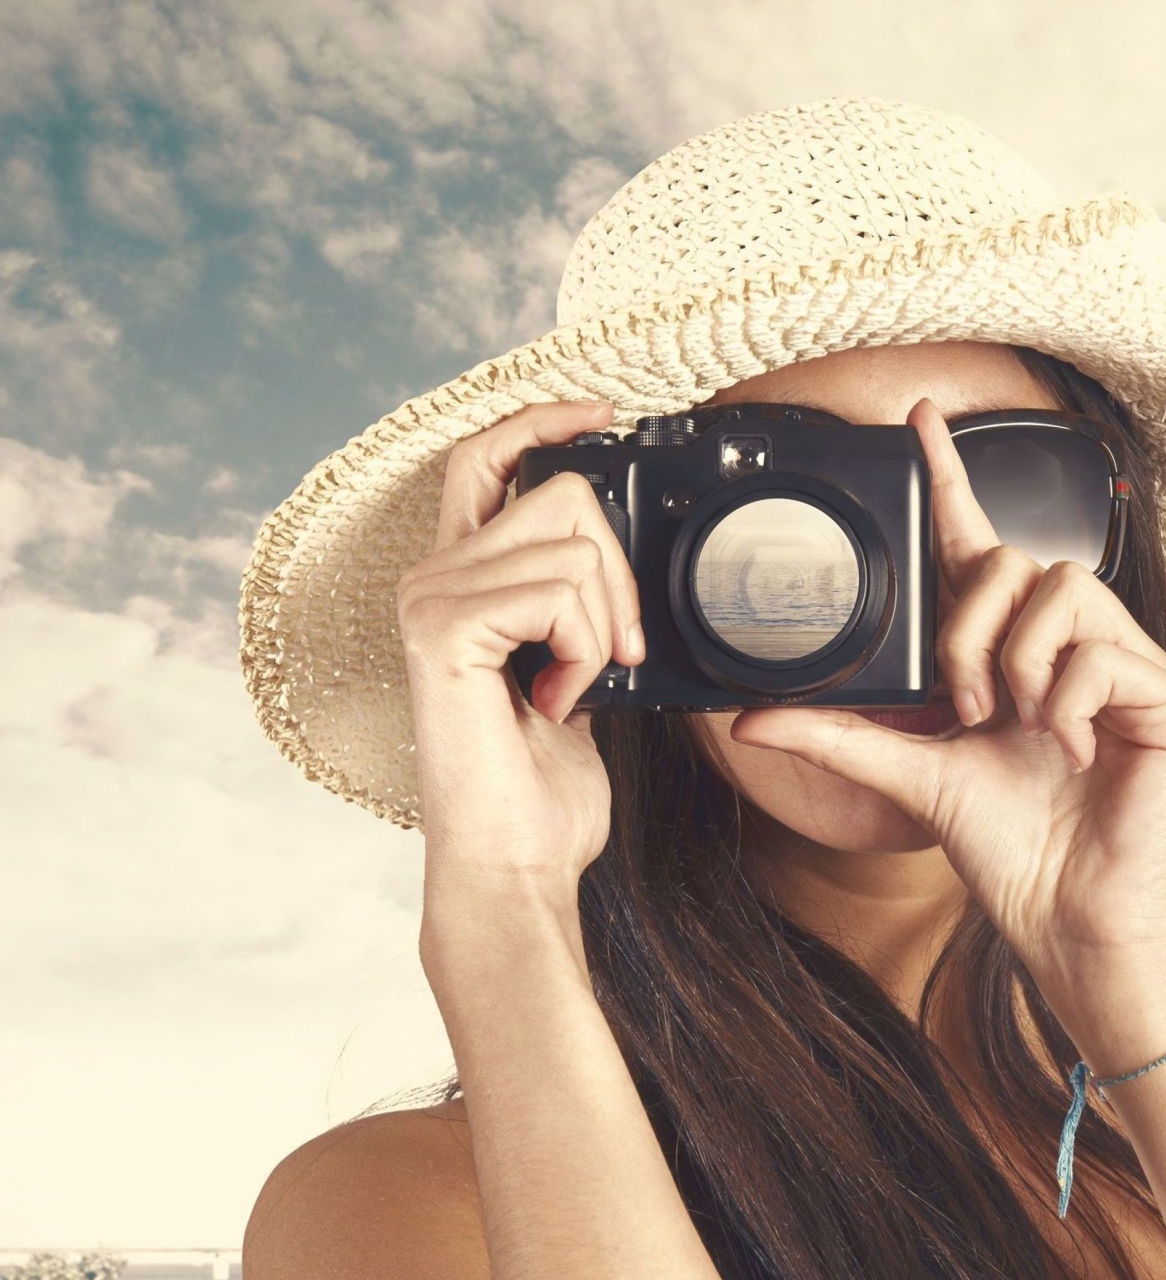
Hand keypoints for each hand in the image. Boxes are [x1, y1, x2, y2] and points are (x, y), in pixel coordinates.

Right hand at [395, 402, 643, 898]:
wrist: (518, 864)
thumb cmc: (544, 792)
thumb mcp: (576, 676)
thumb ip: (580, 608)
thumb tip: (621, 560)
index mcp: (461, 581)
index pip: (486, 458)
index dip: (543, 421)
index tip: (605, 415)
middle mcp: (432, 578)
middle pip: (560, 494)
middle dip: (621, 577)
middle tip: (613, 656)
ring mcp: (429, 598)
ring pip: (572, 547)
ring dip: (604, 628)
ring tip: (571, 692)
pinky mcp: (442, 628)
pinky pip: (558, 591)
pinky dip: (585, 651)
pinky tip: (555, 702)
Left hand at [728, 398, 1165, 1049]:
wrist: (1075, 922)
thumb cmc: (1016, 856)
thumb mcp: (914, 781)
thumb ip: (841, 737)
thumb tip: (749, 719)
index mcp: (1016, 658)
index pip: (980, 550)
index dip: (951, 482)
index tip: (919, 420)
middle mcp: (1074, 652)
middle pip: (1016, 561)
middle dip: (970, 631)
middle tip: (969, 706)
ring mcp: (1130, 671)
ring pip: (1062, 589)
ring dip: (1020, 661)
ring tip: (1021, 726)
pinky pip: (1105, 652)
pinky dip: (1070, 703)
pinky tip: (1073, 752)